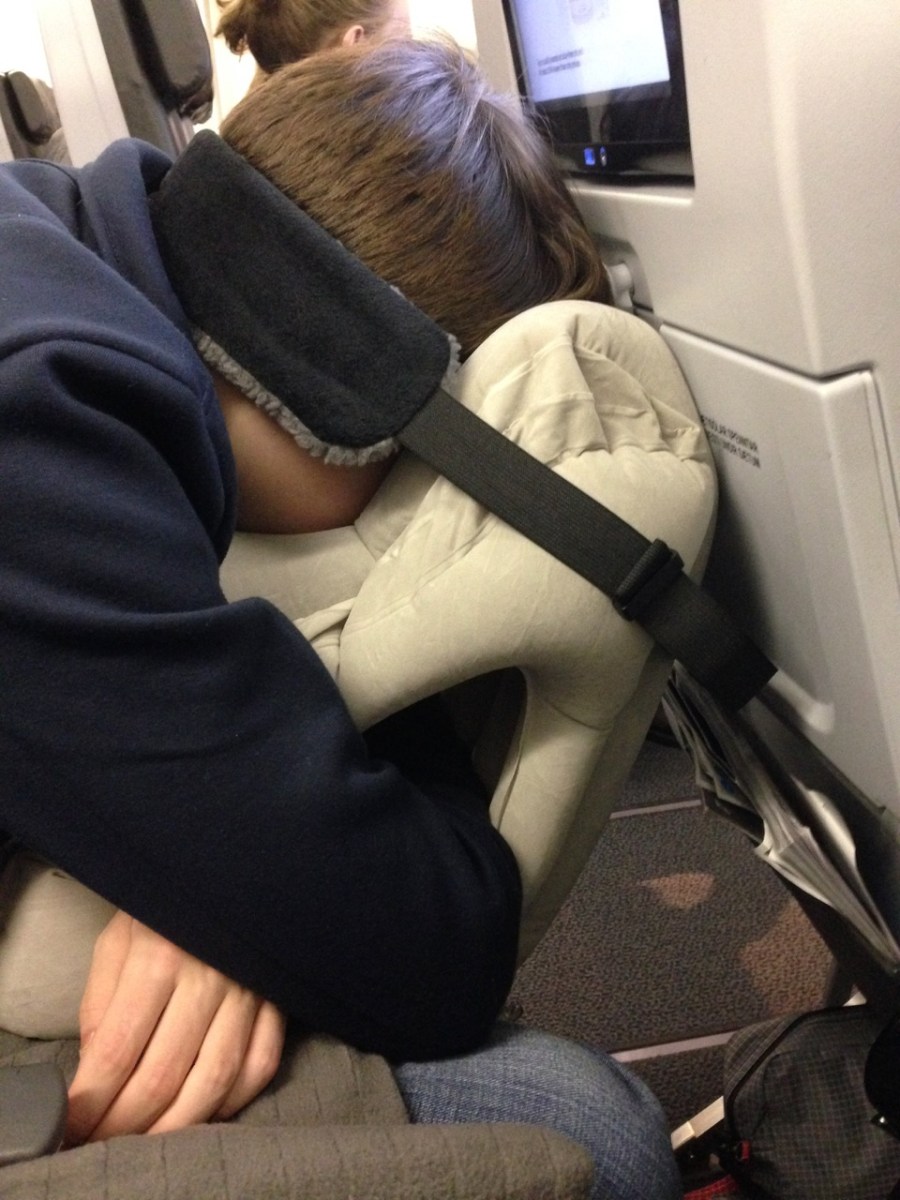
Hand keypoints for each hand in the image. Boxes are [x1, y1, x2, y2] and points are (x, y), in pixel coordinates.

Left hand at [65, 910, 285, 1143]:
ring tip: (146, 1140)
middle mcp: (208, 977)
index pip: (118, 1050)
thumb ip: (101, 1003)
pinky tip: (206, 1112)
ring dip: (175, 1126)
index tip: (73, 1124)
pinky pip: (261, 1063)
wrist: (228, 868)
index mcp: (159, 957)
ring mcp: (248, 990)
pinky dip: (234, 1100)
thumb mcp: (117, 939)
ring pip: (213, 1080)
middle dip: (124, 1123)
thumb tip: (96, 1070)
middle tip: (101, 1141)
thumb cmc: (164, 905)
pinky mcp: (277, 998)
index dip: (92, 1099)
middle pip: (163, 1075)